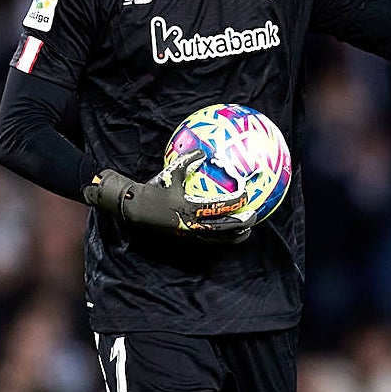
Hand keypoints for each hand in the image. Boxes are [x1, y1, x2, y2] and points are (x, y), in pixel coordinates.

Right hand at [83, 149, 254, 241]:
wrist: (135, 209)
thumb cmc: (155, 188)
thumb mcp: (172, 172)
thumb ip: (189, 160)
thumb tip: (204, 151)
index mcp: (191, 207)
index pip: (220, 206)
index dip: (236, 201)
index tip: (246, 194)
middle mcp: (192, 223)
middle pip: (224, 227)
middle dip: (241, 223)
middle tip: (254, 216)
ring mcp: (189, 233)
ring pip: (217, 239)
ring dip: (234, 236)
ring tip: (246, 232)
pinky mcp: (186, 238)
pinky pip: (208, 240)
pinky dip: (221, 239)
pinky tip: (228, 234)